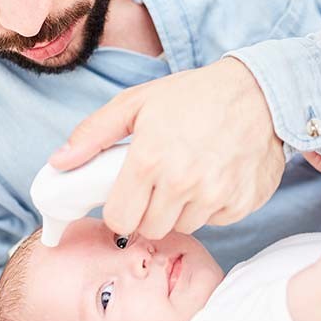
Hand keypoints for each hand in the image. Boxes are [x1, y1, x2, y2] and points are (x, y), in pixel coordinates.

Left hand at [49, 58, 284, 237]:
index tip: (127, 197)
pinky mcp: (242, 203)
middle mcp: (182, 183)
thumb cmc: (195, 95)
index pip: (119, 218)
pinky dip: (212, 207)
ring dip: (181, 210)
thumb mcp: (137, 103)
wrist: (260, 92)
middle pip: (150, 228)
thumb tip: (59, 163)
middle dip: (149, 211)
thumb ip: (94, 134)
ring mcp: (215, 196)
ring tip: (189, 177)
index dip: (120, 209)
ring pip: (183, 227)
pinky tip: (215, 178)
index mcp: (149, 159)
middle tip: (159, 184)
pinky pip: (215, 222)